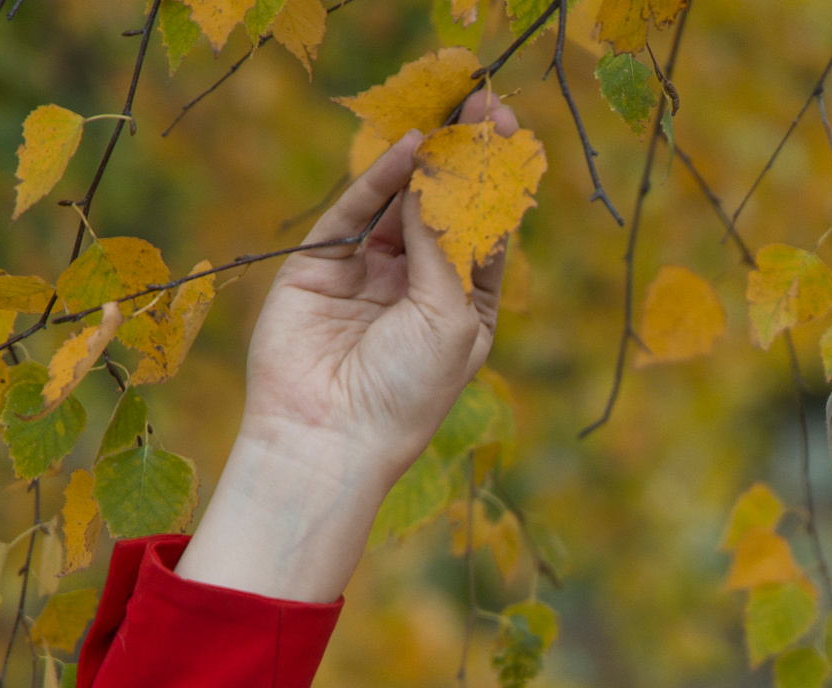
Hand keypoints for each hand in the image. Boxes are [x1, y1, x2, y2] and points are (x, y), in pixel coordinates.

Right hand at [179, 88, 520, 601]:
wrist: (330, 436)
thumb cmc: (407, 392)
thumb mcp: (450, 316)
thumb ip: (445, 244)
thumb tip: (442, 172)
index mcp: (466, 307)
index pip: (486, 231)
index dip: (498, 181)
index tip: (509, 131)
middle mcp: (418, 285)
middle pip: (446, 207)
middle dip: (465, 159)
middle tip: (484, 106)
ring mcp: (369, 271)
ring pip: (401, 203)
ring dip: (428, 161)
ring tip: (452, 119)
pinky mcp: (322, 264)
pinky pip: (355, 211)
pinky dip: (381, 179)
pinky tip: (409, 148)